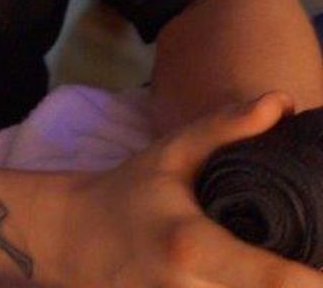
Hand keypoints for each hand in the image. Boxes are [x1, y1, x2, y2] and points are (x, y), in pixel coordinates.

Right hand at [44, 91, 322, 286]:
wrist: (72, 240)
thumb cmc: (131, 192)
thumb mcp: (173, 154)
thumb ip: (227, 128)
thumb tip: (283, 102)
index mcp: (191, 245)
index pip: (272, 281)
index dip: (315, 282)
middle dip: (301, 286)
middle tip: (315, 260)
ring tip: (295, 272)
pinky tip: (258, 283)